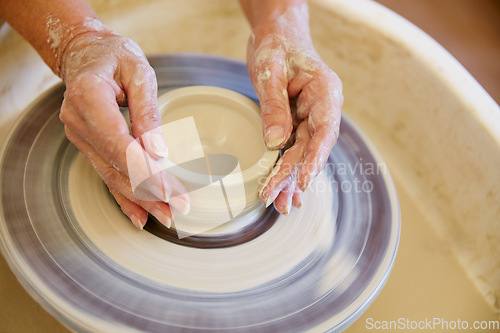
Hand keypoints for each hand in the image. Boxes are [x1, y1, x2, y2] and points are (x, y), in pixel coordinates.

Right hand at [59, 28, 188, 228]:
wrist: (84, 53)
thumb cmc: (114, 56)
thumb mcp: (139, 72)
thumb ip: (148, 112)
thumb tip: (158, 152)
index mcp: (88, 98)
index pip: (119, 145)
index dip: (146, 172)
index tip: (172, 191)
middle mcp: (78, 123)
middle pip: (117, 167)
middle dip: (150, 192)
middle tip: (181, 207)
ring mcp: (80, 137)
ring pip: (112, 176)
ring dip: (141, 200)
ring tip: (168, 216)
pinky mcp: (88, 146)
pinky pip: (107, 175)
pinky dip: (124, 198)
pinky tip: (141, 218)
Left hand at [246, 4, 342, 214]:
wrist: (276, 35)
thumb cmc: (276, 45)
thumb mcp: (269, 70)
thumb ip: (273, 105)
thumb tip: (275, 143)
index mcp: (325, 91)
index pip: (326, 130)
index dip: (316, 158)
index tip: (304, 180)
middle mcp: (322, 108)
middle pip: (311, 148)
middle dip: (293, 176)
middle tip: (276, 200)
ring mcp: (311, 117)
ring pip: (302, 153)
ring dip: (290, 179)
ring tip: (278, 204)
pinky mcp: (297, 122)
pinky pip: (292, 149)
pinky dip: (285, 168)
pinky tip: (282, 190)